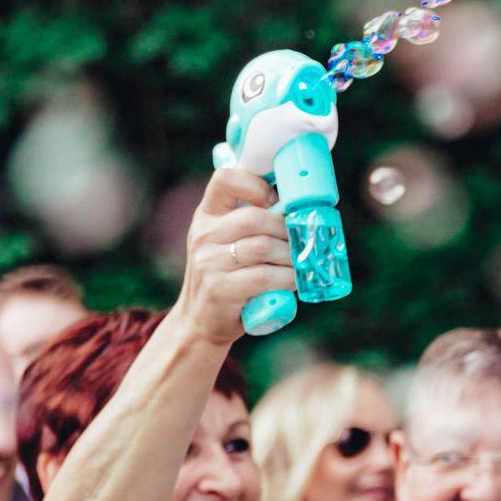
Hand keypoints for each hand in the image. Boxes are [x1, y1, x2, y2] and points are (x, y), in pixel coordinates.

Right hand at [172, 167, 294, 346]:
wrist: (199, 321)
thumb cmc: (225, 277)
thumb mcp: (226, 242)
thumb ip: (250, 224)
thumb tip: (296, 209)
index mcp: (207, 215)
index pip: (225, 179)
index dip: (256, 184)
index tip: (275, 201)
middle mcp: (204, 235)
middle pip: (255, 218)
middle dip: (286, 230)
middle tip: (301, 242)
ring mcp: (209, 262)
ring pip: (263, 247)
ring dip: (291, 256)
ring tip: (299, 264)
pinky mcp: (220, 289)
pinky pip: (264, 277)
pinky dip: (287, 278)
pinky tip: (293, 280)